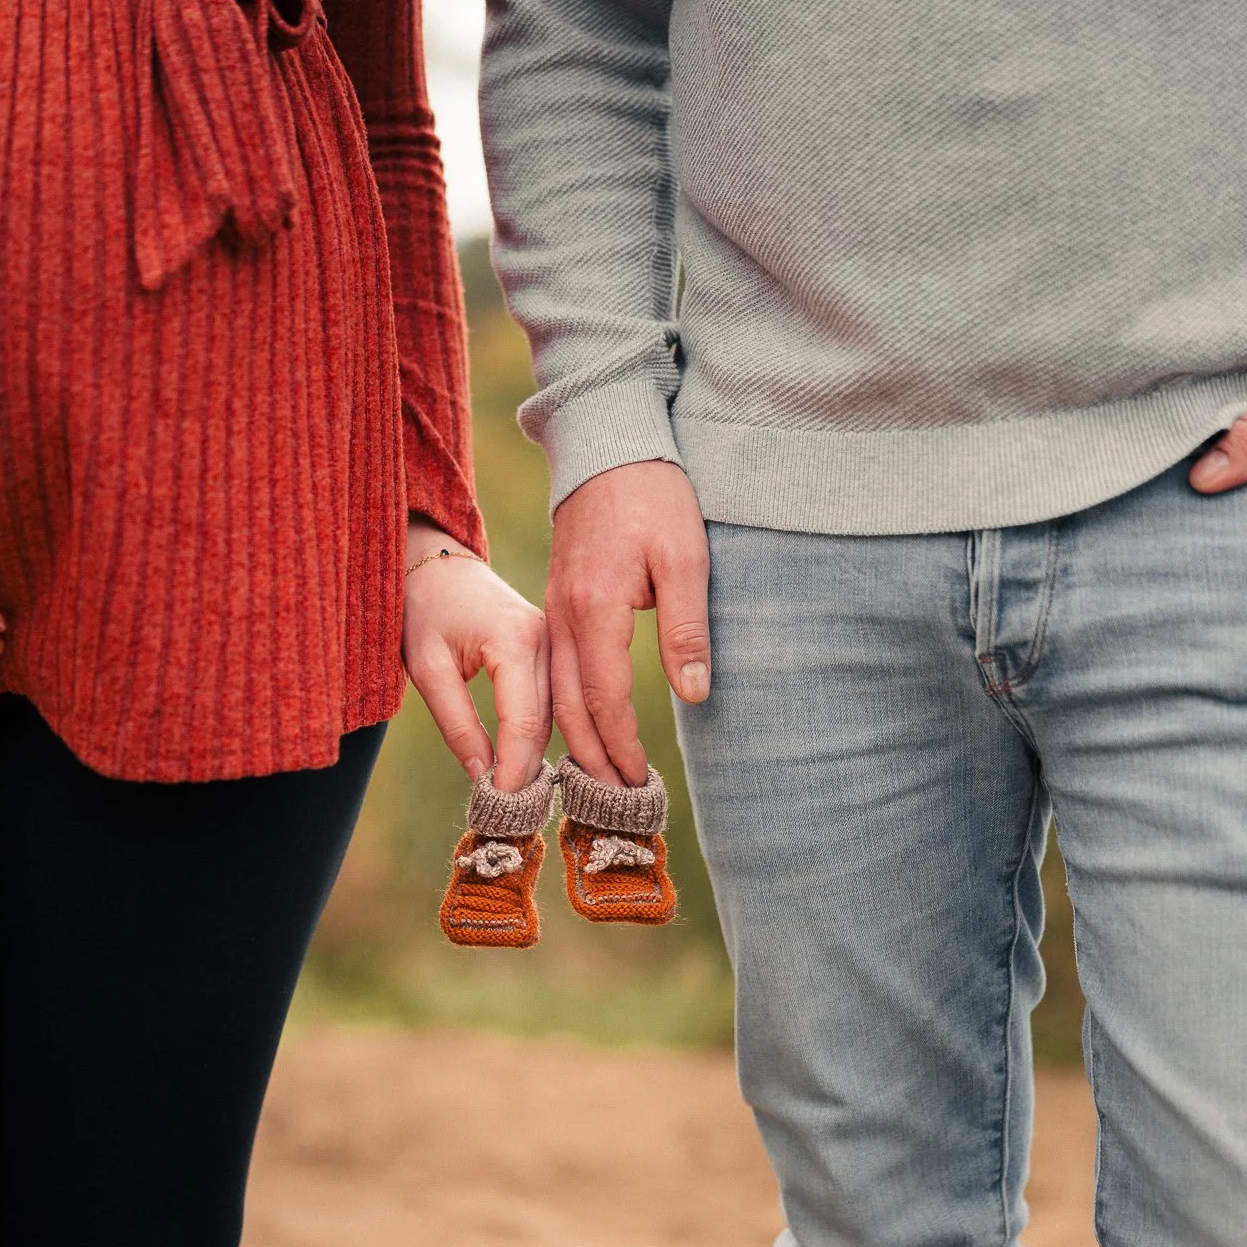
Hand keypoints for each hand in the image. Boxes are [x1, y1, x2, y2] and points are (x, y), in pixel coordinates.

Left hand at [401, 520, 552, 791]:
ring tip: (513, 797)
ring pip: (553, 716)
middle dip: (525, 770)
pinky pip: (550, 701)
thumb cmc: (422, 609)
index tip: (500, 807)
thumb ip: (457, 724)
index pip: (523, 722)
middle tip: (508, 814)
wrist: (435, 562)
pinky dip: (536, 735)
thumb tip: (484, 777)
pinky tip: (521, 765)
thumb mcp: (428, 669)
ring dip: (534, 757)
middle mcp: (546, 639)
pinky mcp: (552, 648)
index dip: (512, 770)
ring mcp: (554, 642)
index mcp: (515, 640)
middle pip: (544, 723)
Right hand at [545, 460, 708, 786]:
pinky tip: (580, 725)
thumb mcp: (685, 559)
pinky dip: (563, 707)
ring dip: (574, 740)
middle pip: (568, 707)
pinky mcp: (556, 599)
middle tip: (614, 802)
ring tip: (596, 779)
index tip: (640, 782)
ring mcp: (553, 607)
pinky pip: (552, 668)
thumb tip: (695, 695)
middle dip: (591, 760)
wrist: (607, 443)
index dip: (622, 747)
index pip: (604, 699)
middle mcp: (563, 616)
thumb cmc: (654, 496)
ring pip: (553, 691)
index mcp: (595, 609)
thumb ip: (687, 630)